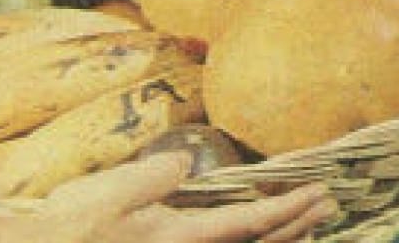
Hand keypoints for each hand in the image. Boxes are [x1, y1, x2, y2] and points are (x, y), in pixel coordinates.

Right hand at [4, 153, 336, 242]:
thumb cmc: (74, 227)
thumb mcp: (111, 191)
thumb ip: (152, 175)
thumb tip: (188, 163)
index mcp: (179, 235)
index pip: (246, 221)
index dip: (284, 208)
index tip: (314, 193)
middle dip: (295, 224)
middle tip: (325, 204)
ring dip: (279, 237)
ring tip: (302, 224)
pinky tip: (247, 234)